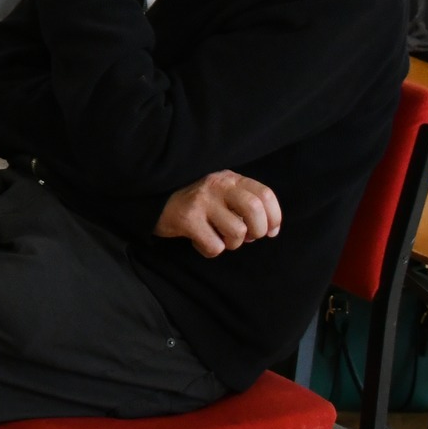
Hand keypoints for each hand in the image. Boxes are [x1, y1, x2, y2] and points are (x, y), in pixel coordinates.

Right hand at [156, 171, 281, 257]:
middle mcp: (216, 184)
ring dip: (232, 244)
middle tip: (247, 238)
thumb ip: (244, 205)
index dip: (274, 217)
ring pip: (237, 232)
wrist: (153, 202)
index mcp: (229, 178)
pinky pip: (215, 246)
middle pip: (255, 210)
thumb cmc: (196, 205)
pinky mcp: (187, 218)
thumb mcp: (221, 194)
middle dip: (257, 231)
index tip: (270, 232)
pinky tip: (199, 241)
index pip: (265, 194)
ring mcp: (201, 200)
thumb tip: (267, 230)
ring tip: (218, 238)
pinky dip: (209, 250)